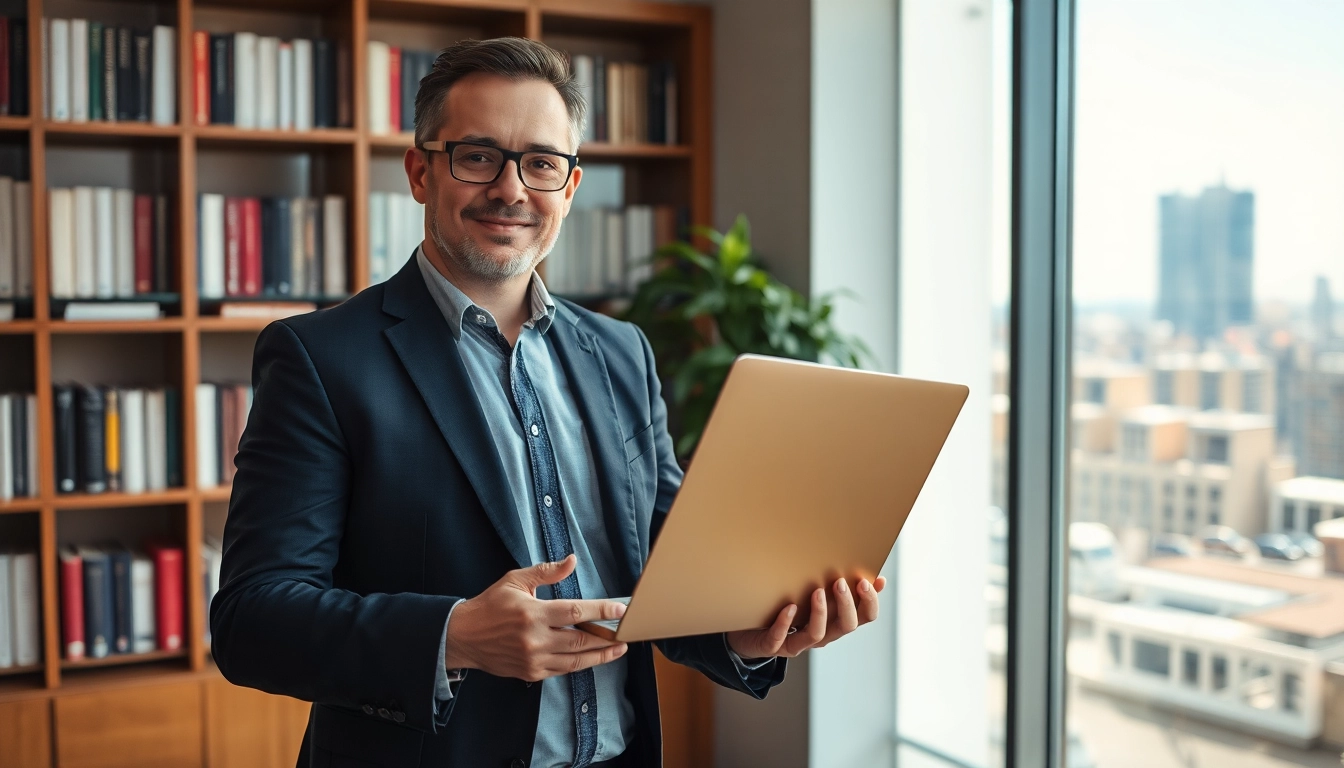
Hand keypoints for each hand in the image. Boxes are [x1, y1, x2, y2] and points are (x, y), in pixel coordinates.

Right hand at [444, 554, 629, 681]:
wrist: (462, 637)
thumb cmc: (490, 605)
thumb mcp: (515, 580)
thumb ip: (546, 572)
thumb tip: (572, 561)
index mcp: (532, 613)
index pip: (575, 612)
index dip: (601, 611)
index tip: (620, 610)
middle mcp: (535, 639)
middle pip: (581, 640)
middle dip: (607, 637)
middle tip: (626, 632)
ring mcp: (533, 659)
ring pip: (575, 661)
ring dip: (600, 656)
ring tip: (618, 649)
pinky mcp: (530, 673)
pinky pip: (562, 670)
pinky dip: (579, 664)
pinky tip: (592, 657)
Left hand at [725, 576, 886, 659]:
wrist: (749, 634)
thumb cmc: (786, 610)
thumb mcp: (813, 596)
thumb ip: (835, 586)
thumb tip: (864, 569)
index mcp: (834, 622)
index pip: (864, 618)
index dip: (870, 602)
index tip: (869, 581)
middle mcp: (820, 635)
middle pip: (845, 626)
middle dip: (847, 604)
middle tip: (841, 582)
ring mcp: (797, 642)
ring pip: (817, 635)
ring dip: (820, 613)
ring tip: (817, 591)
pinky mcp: (773, 645)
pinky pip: (781, 638)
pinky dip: (785, 623)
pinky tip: (789, 607)